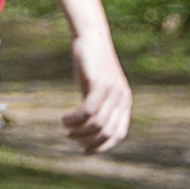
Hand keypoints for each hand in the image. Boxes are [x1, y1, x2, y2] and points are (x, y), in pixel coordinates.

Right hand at [60, 32, 135, 158]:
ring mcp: (112, 92)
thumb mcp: (97, 87)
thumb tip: (89, 125)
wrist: (92, 37)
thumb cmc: (92, 64)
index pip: (118, 134)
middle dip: (86, 140)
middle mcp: (122, 99)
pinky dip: (74, 119)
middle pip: (105, 132)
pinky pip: (87, 111)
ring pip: (96, 124)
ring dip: (78, 130)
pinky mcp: (99, 84)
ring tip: (66, 125)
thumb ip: (98, 104)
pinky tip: (64, 118)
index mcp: (124, 102)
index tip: (84, 151)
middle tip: (70, 136)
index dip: (102, 146)